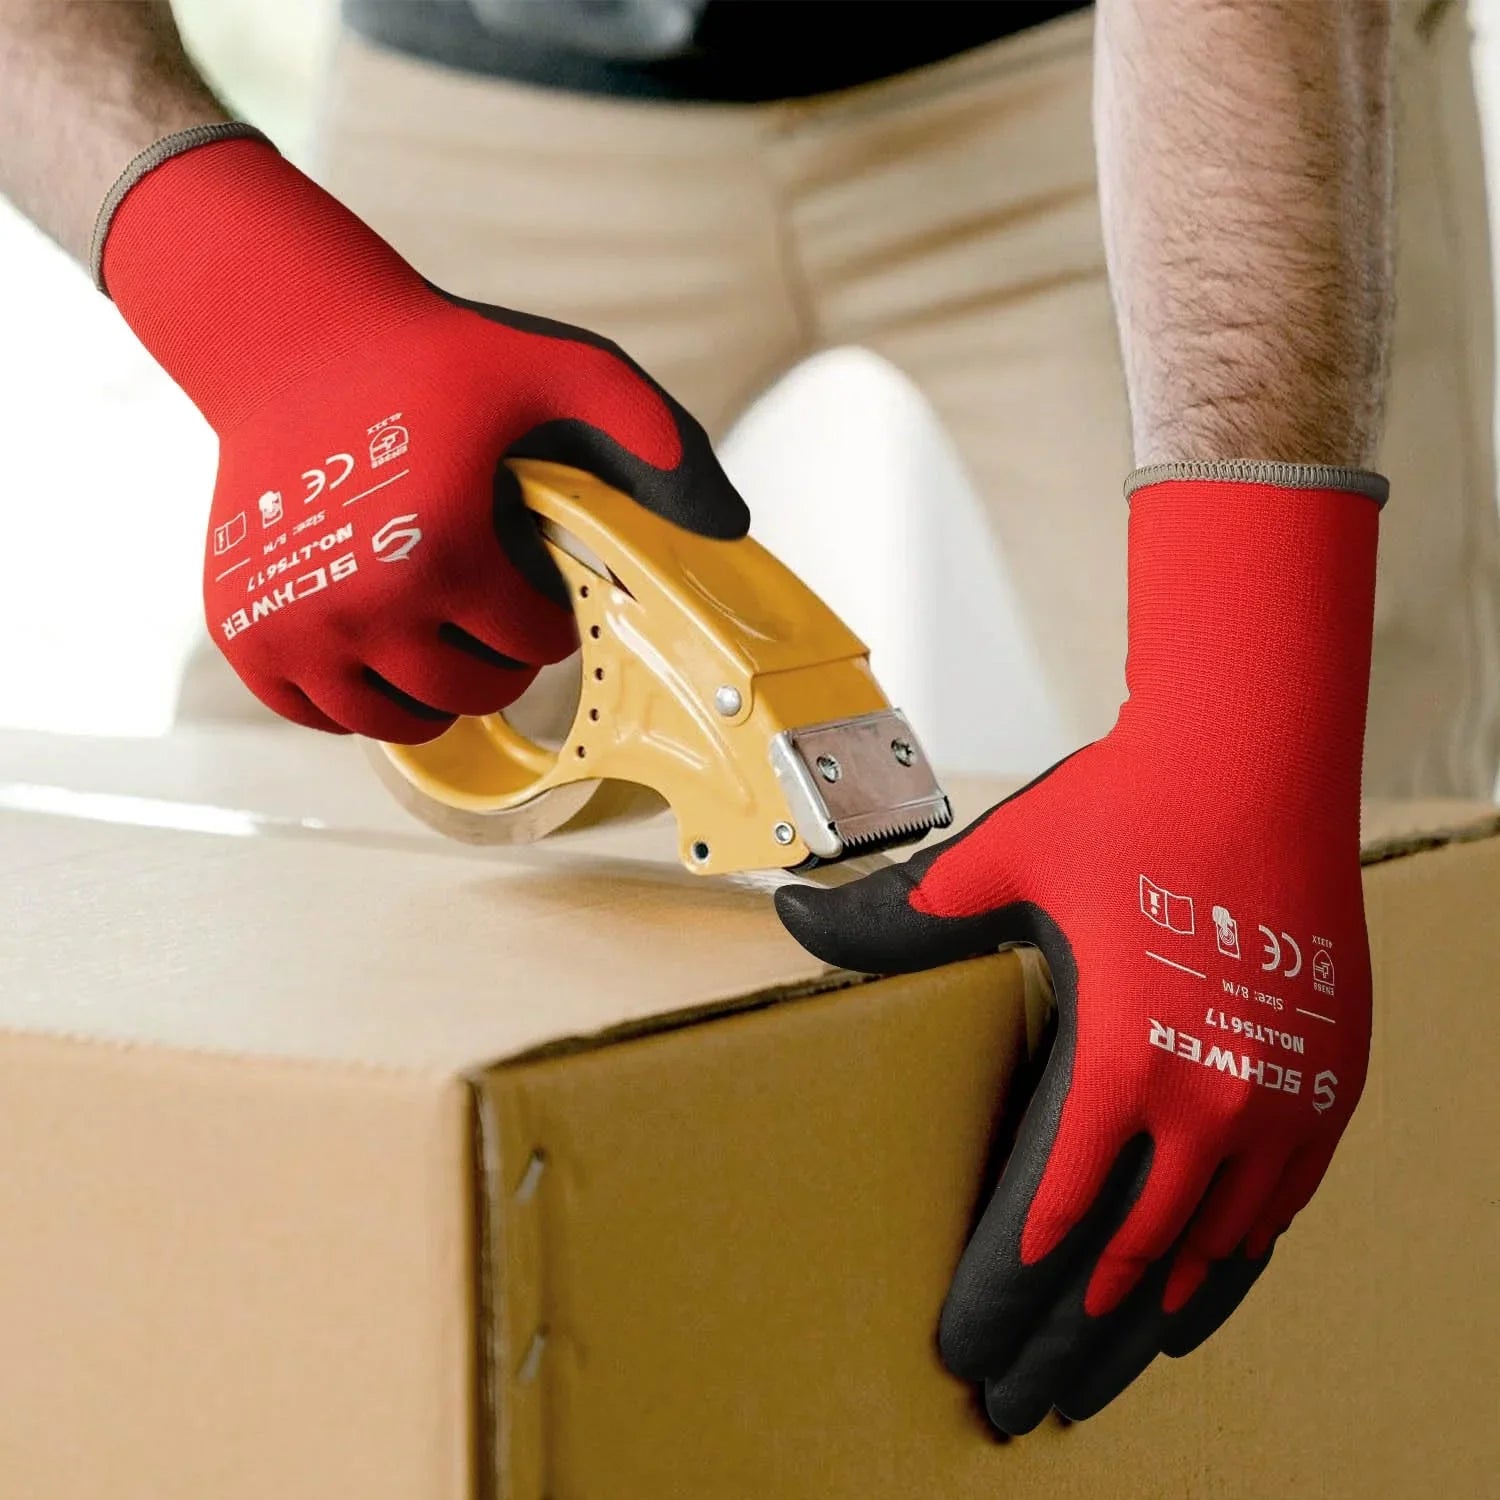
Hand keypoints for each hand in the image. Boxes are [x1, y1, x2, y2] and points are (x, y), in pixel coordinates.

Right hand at [99, 130, 745, 740]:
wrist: (287, 335)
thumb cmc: (431, 357)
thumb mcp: (562, 369)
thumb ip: (655, 438)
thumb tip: (730, 527)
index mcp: (441, 551)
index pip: (535, 646)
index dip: (550, 615)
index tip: (539, 580)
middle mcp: (361, 605)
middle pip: (472, 694)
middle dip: (501, 659)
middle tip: (494, 609)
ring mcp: (293, 629)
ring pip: (398, 723)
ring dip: (436, 692)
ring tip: (444, 633)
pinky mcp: (245, 637)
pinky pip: (322, 715)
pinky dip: (357, 696)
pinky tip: (380, 642)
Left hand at [777, 467, 1383, 1430]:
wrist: (1253, 754)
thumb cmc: (1126, 806)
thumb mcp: (993, 866)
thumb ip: (889, 919)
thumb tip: (788, 918)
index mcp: (1117, 1062)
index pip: (1042, 1222)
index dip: (996, 1297)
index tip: (959, 1350)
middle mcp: (1205, 1104)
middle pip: (1121, 1268)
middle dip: (1060, 1347)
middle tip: (1013, 1407)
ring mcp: (1277, 1102)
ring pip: (1204, 1260)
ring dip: (1142, 1332)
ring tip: (1091, 1388)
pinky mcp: (1325, 1083)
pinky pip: (1276, 1215)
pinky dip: (1228, 1274)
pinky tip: (1191, 1306)